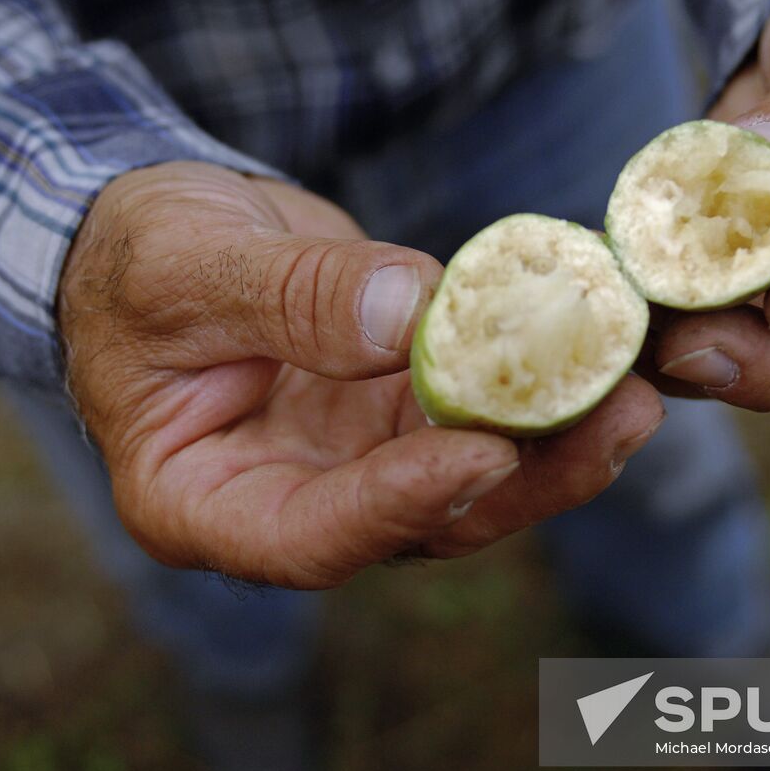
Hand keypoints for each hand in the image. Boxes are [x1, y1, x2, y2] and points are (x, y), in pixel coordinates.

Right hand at [59, 162, 662, 587]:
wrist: (158, 233)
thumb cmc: (132, 257)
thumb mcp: (183, 265)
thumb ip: (285, 298)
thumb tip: (405, 318)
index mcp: (202, 504)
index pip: (310, 537)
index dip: (400, 505)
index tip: (484, 455)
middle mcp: (290, 501)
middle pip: (419, 522)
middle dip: (523, 478)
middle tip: (618, 419)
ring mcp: (352, 460)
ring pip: (467, 475)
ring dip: (555, 436)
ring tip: (637, 384)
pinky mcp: (396, 411)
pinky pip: (475, 408)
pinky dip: (535, 381)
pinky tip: (600, 345)